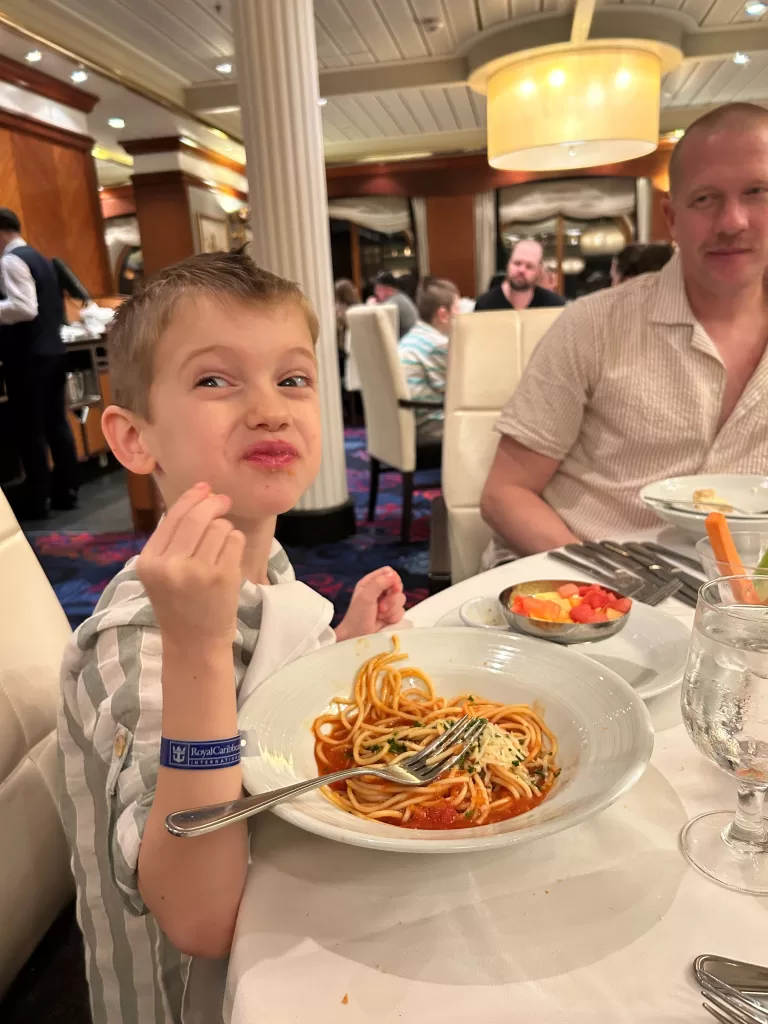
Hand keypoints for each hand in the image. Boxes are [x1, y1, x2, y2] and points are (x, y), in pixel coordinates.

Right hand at [137, 482, 244, 649]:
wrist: (194, 643)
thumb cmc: (179, 604)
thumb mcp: (161, 572)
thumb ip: (172, 538)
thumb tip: (198, 493)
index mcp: (149, 561)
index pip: (171, 516)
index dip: (191, 497)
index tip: (205, 488)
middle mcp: (170, 565)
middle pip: (197, 516)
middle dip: (213, 503)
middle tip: (223, 501)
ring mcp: (197, 571)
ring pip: (219, 526)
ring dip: (225, 530)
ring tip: (220, 549)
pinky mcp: (222, 576)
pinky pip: (234, 540)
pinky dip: (235, 543)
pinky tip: (229, 558)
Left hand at [335, 567, 405, 641]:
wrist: (357, 638)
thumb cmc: (357, 616)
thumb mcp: (366, 597)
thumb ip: (379, 583)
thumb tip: (394, 575)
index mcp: (371, 583)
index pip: (389, 572)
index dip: (393, 579)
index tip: (392, 588)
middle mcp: (379, 591)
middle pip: (398, 586)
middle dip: (392, 598)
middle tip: (381, 607)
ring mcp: (386, 603)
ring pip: (401, 600)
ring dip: (391, 609)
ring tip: (379, 615)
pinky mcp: (391, 615)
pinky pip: (401, 611)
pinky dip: (393, 617)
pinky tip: (384, 621)